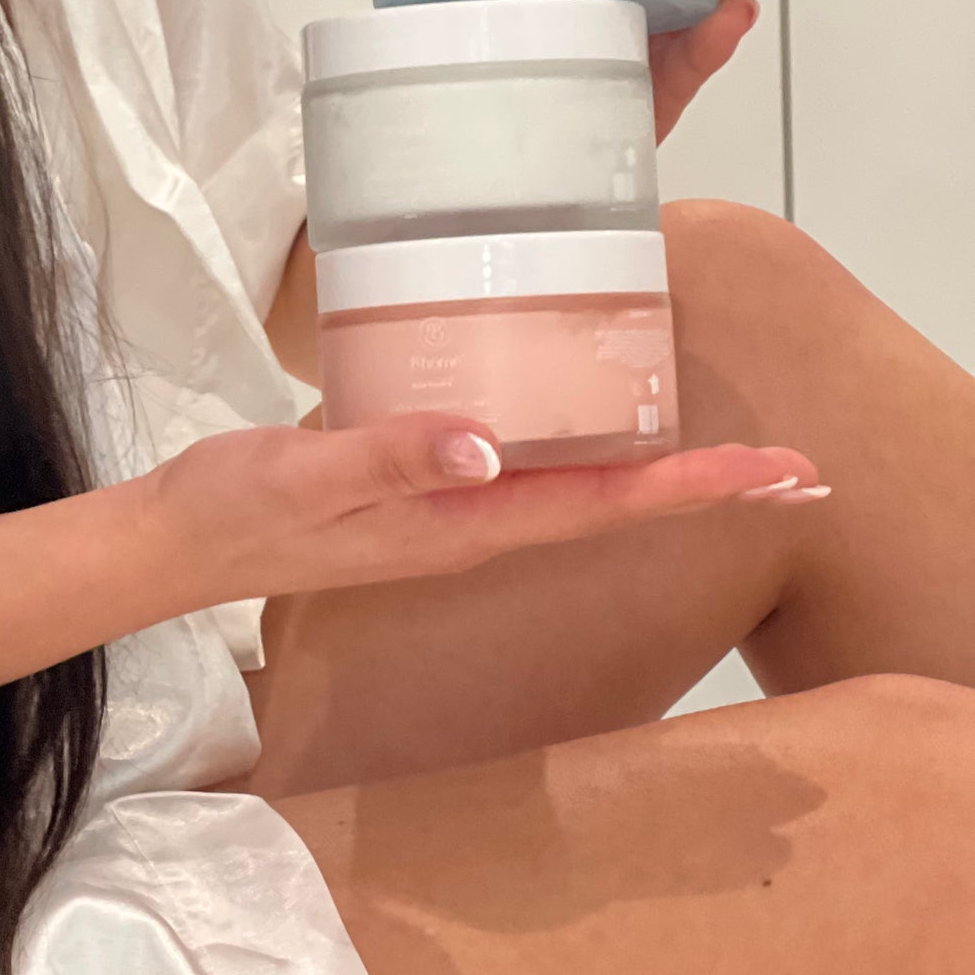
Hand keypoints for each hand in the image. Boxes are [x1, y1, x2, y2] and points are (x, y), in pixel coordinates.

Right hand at [152, 415, 822, 606]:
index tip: (778, 475)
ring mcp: (450, 516)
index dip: (695, 486)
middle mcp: (473, 527)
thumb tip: (484, 448)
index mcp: (461, 524)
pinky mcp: (424, 493)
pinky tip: (594, 431)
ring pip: (581, 494)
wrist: (177, 542)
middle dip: (708, 487)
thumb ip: (391, 456)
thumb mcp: (307, 474)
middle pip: (615, 505)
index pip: (604, 505)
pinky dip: (587, 457)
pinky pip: (531, 477)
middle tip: (797, 467)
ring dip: (659, 476)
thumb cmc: (237, 504)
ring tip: (728, 454)